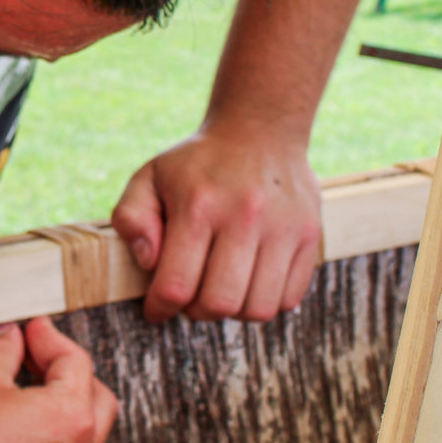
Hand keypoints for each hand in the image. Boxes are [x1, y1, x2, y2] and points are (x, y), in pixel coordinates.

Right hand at [0, 319, 118, 442]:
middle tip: (34, 353)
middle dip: (69, 370)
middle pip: (95, 397)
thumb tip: (8, 337)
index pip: (75, 363)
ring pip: (89, 432)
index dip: (50, 338)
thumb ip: (3, 351)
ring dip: (69, 404)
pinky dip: (59, 435)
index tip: (32, 328)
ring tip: (31, 386)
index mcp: (71, 417)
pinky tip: (25, 424)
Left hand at [112, 121, 321, 322]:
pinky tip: (249, 283)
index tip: (157, 309)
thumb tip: (148, 261)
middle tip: (191, 297)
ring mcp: (283, 227)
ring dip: (233, 311)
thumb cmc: (197, 164)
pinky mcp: (310, 235)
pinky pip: (288, 298)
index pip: (176, 285)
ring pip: (257, 308)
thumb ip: (131, 218)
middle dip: (197, 312)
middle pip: (219, 303)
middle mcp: (244, 216)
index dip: (160, 308)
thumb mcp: (149, 177)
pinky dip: (265, 303)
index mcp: (198, 204)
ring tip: (221, 289)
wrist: (260, 130)